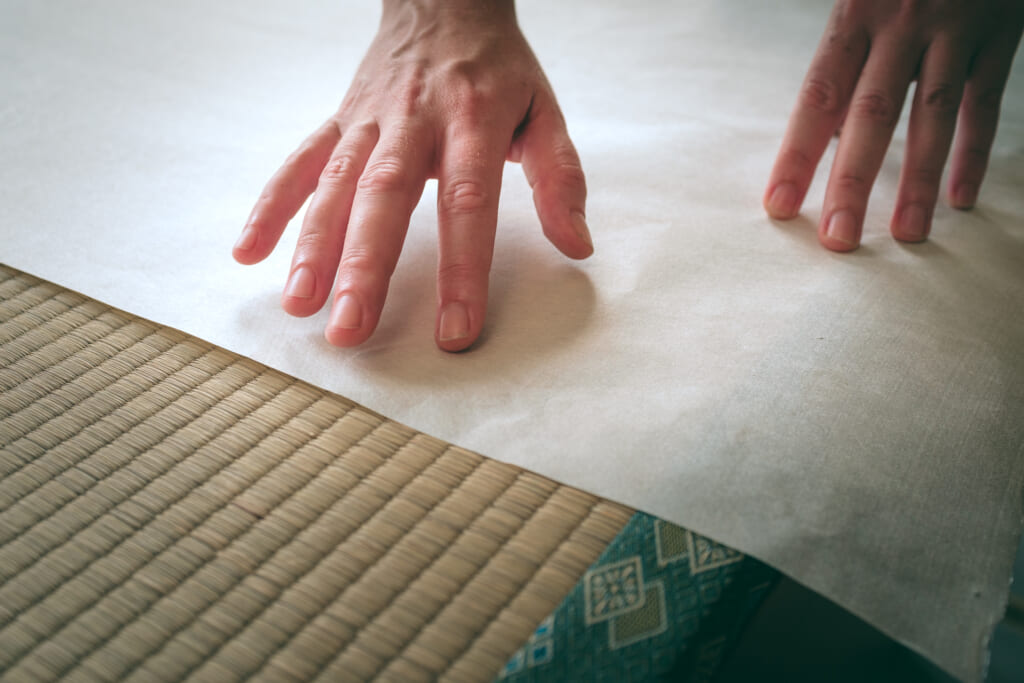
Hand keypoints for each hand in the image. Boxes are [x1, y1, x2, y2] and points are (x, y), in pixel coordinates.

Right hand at [233, 0, 590, 350]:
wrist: (443, 1)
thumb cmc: (498, 69)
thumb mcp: (545, 112)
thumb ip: (561, 178)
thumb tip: (577, 246)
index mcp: (472, 121)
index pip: (467, 204)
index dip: (460, 269)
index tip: (454, 330)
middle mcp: (413, 121)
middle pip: (385, 199)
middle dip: (365, 267)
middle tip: (350, 329)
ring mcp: (368, 121)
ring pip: (335, 185)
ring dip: (313, 246)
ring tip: (299, 306)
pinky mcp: (338, 120)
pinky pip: (299, 162)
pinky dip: (272, 205)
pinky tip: (249, 252)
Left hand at [764, 0, 1023, 250]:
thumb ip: (840, 50)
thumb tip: (822, 122)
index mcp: (855, 14)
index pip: (818, 97)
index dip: (797, 154)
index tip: (778, 206)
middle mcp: (901, 25)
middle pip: (871, 116)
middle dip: (852, 184)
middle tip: (837, 241)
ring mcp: (954, 31)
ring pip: (933, 117)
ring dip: (921, 182)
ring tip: (907, 237)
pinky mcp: (999, 35)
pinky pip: (985, 101)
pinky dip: (976, 151)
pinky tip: (962, 199)